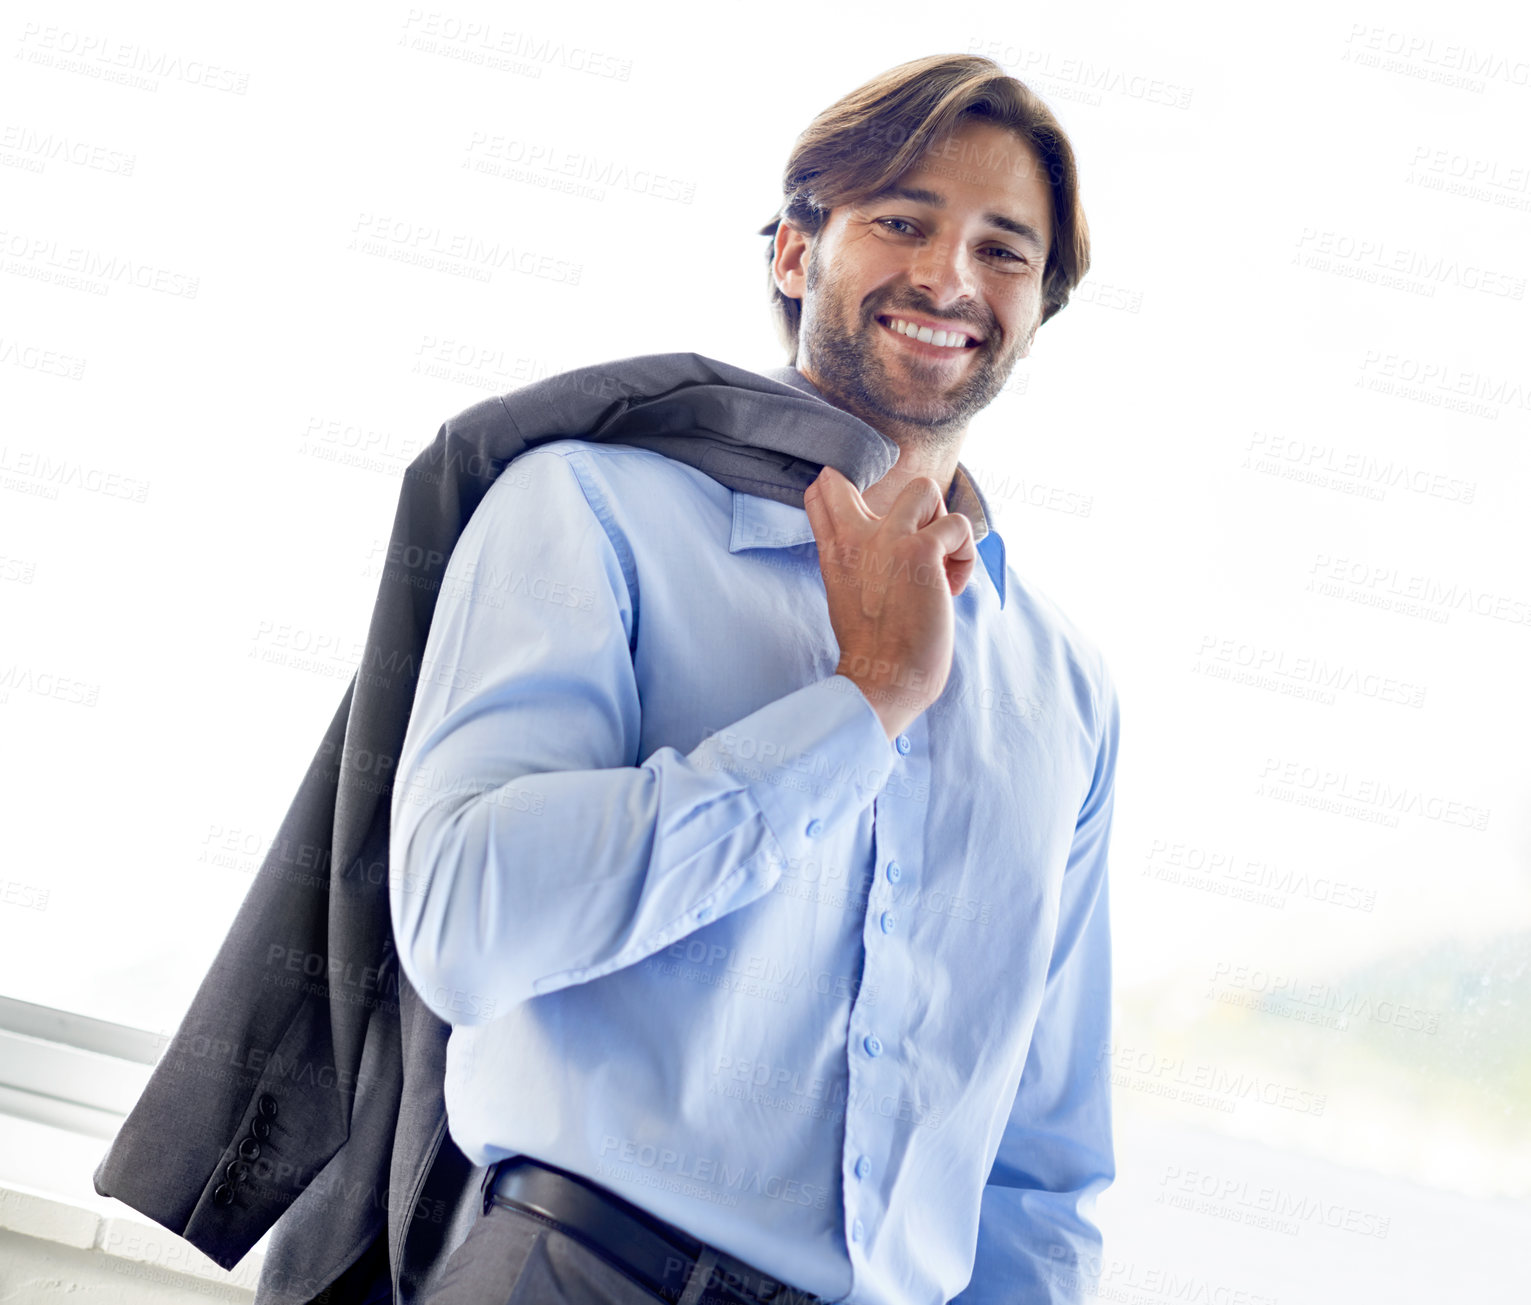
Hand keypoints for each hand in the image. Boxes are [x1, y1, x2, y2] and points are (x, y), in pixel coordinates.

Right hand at [802, 465, 975, 740]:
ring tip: (939, 564)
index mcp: (835, 551)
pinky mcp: (922, 549)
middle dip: (889, 504)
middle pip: (854, 479)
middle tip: (914, 544)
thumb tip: (863, 551)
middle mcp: (856, 537)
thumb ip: (846, 561)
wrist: (883, 678)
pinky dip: (965, 557)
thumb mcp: (842, 595)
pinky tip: (952, 588)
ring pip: (924, 488)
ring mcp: (888, 538)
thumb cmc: (871, 648)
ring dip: (940, 523)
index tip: (870, 525)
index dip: (843, 494)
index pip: (820, 493)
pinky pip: (960, 526)